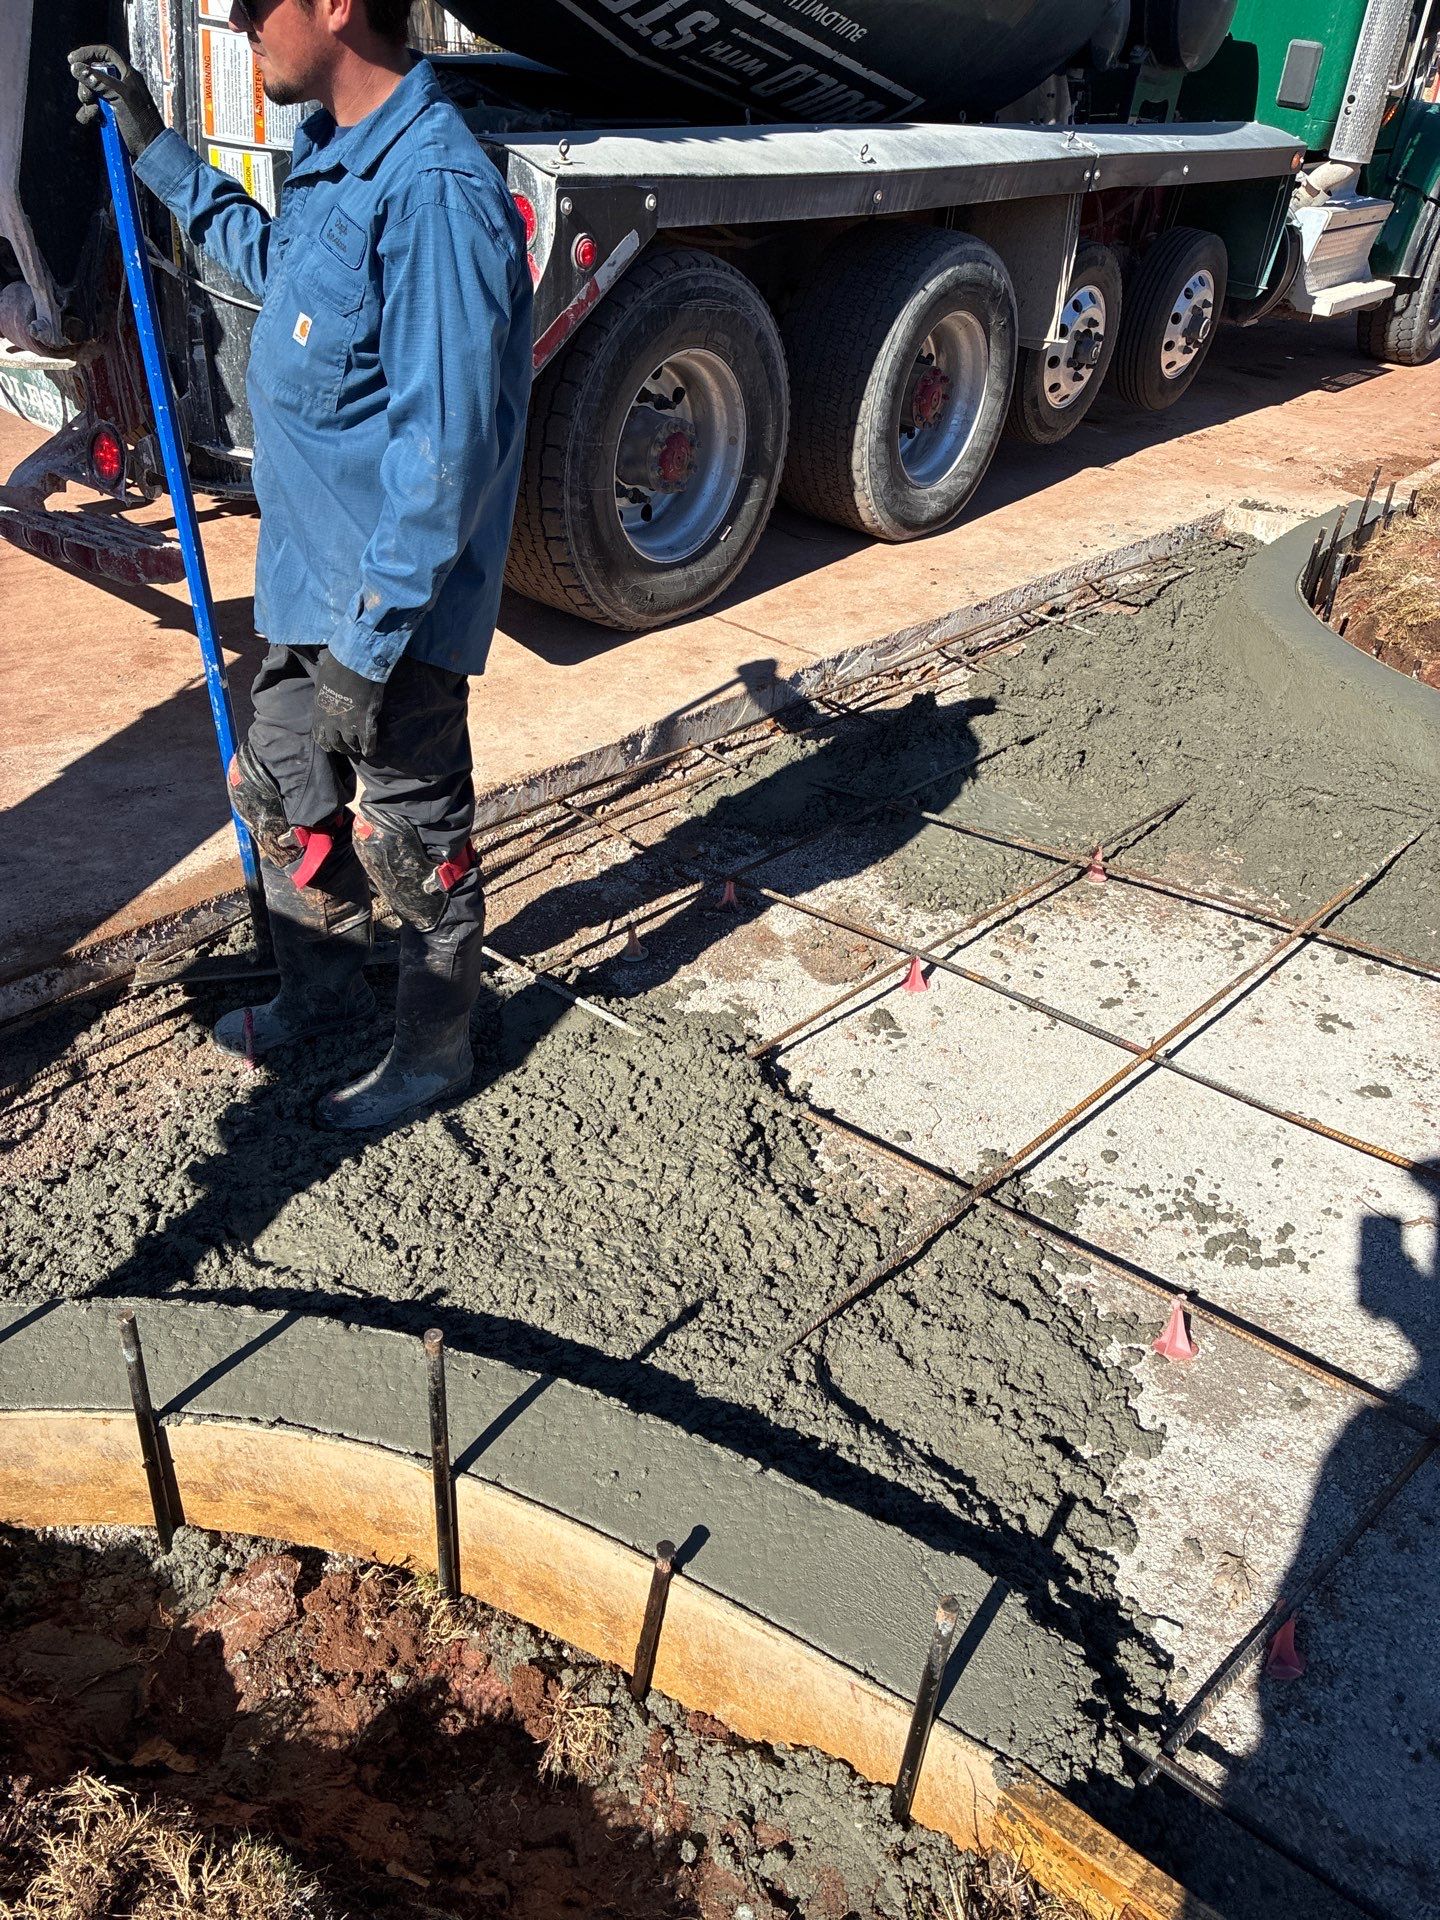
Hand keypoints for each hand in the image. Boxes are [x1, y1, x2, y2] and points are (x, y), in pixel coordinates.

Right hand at [68, 44, 164, 158]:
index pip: (106, 53)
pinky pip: (92, 109)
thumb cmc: (140, 121)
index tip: (72, 60)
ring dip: (87, 101)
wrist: (148, 149)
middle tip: (87, 97)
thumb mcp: (119, 96)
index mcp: (128, 75)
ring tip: (94, 112)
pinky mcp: (110, 115)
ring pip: (90, 92)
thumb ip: (98, 80)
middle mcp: (121, 84)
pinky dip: (88, 113)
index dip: (88, 53)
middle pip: (93, 73)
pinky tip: (92, 119)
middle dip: (85, 84)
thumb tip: (75, 67)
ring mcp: (114, 100)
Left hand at [312, 651, 385, 759]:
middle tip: (348, 747)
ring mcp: (348, 725)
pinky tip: (370, 750)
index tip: (332, 743)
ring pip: (350, 746)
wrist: (354, 664)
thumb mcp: (322, 683)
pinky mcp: (364, 724)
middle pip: (334, 744)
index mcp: (319, 712)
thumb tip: (326, 694)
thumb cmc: (337, 667)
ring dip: (355, 748)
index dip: (326, 742)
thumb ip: (324, 695)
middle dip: (341, 747)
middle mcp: (331, 722)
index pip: (319, 736)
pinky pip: (368, 744)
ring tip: (360, 747)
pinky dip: (370, 749)